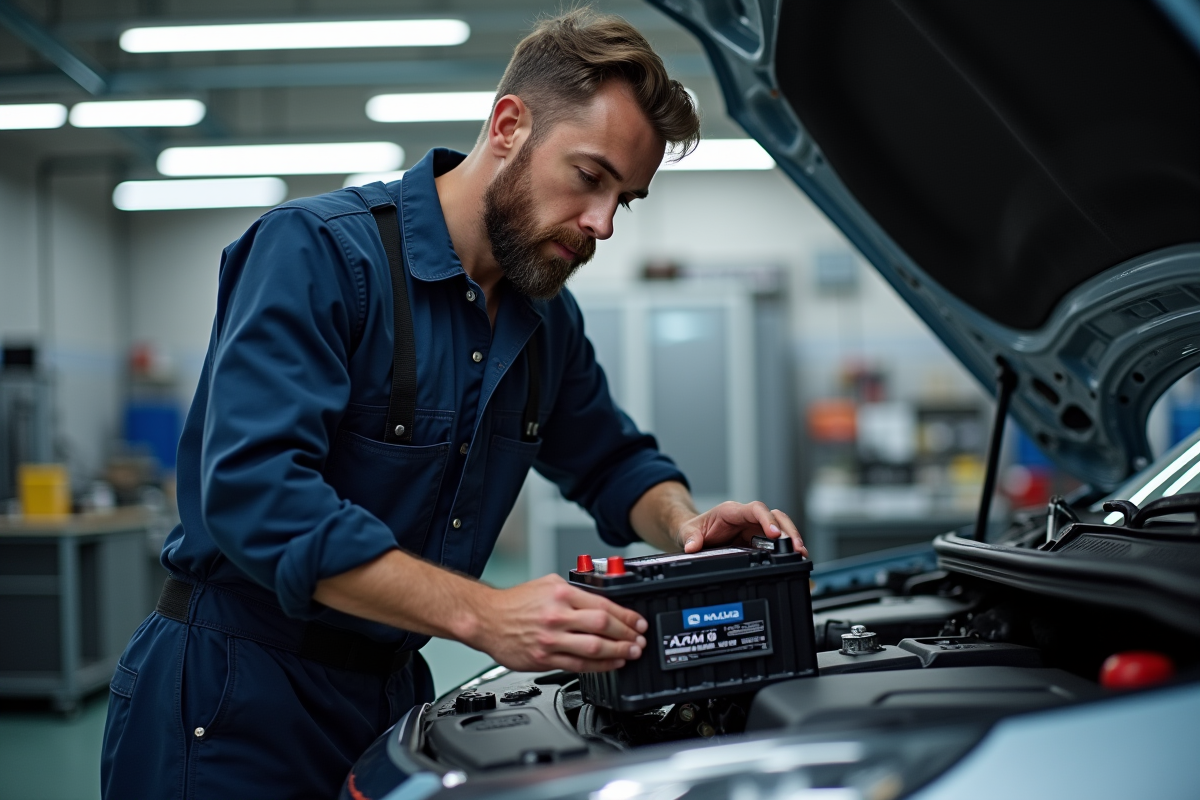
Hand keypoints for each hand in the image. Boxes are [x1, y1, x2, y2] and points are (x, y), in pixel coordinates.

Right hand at [466, 574, 647, 672]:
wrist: (487, 619)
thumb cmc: (515, 602)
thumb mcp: (548, 584)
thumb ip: (574, 592)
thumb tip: (601, 601)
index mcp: (560, 594)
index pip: (603, 605)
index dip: (626, 616)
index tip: (638, 621)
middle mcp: (557, 616)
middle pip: (603, 626)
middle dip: (627, 634)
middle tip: (640, 639)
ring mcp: (551, 640)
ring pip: (594, 648)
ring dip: (619, 652)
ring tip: (632, 652)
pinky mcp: (545, 659)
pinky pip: (579, 666)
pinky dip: (600, 666)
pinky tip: (611, 664)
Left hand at [677, 501, 806, 556]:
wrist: (694, 534)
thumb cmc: (694, 528)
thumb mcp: (687, 532)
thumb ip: (690, 537)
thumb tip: (692, 546)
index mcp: (732, 511)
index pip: (755, 509)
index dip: (767, 519)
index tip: (774, 533)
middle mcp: (747, 517)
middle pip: (774, 516)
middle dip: (787, 530)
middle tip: (797, 547)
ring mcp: (754, 528)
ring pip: (779, 528)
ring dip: (791, 539)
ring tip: (801, 554)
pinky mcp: (757, 540)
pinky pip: (775, 542)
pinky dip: (786, 549)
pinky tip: (794, 558)